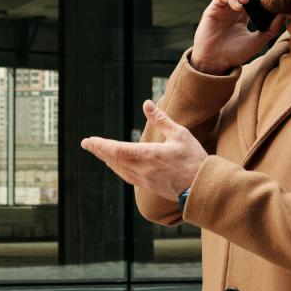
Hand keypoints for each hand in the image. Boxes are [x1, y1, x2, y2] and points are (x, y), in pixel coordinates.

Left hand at [80, 100, 206, 201]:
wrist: (203, 186)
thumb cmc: (194, 158)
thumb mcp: (180, 134)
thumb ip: (161, 119)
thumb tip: (146, 103)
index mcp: (149, 155)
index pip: (116, 150)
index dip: (100, 145)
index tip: (87, 141)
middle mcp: (143, 169)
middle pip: (113, 160)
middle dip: (99, 151)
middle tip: (87, 144)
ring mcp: (145, 180)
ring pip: (119, 169)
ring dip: (107, 159)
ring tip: (99, 152)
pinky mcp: (149, 186)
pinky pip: (127, 176)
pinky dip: (118, 168)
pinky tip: (117, 165)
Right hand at [190, 0, 284, 74]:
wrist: (216, 63)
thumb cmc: (235, 54)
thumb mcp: (258, 41)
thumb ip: (271, 28)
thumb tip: (285, 14)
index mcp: (243, 13)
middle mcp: (231, 7)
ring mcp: (222, 7)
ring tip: (246, 0)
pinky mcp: (213, 9)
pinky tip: (238, 7)